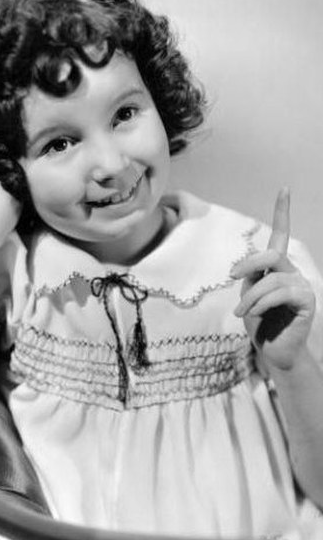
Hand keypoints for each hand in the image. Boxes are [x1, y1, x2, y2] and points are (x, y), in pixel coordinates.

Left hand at [231, 188, 315, 370]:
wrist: (272, 350)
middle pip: (271, 254)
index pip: (281, 234)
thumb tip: (245, 268)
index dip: (282, 211)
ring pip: (270, 280)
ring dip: (249, 297)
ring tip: (239, 312)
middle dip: (248, 264)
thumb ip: (250, 276)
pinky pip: (279, 294)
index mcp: (277, 267)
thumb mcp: (248, 294)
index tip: (284, 188)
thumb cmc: (259, 321)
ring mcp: (302, 285)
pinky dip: (260, 304)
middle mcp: (292, 271)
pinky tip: (253, 314)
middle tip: (233, 278)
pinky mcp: (307, 301)